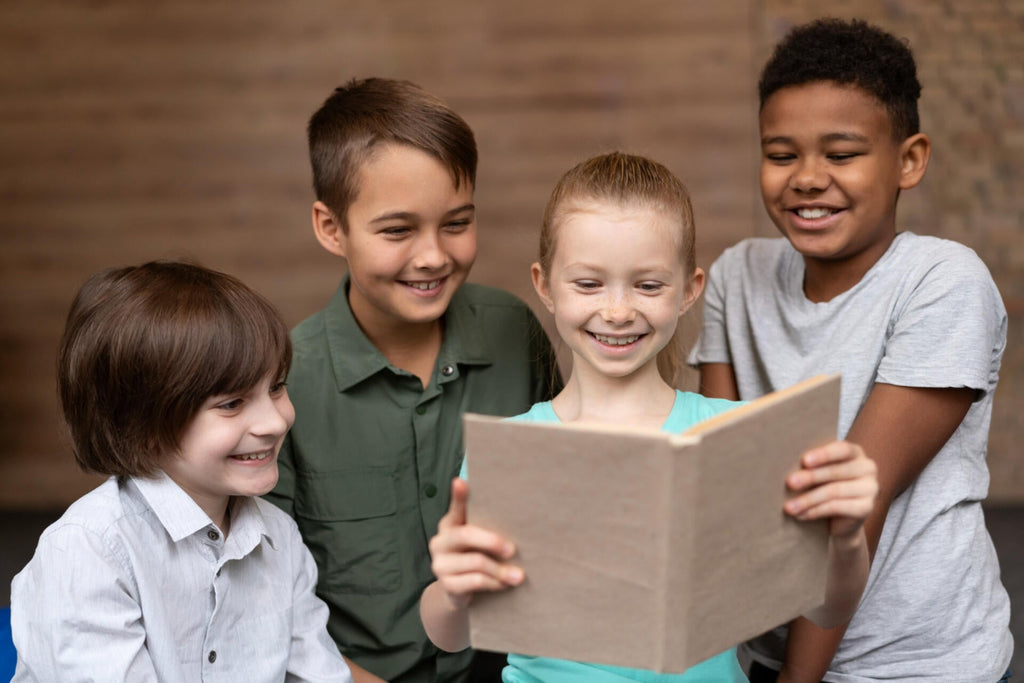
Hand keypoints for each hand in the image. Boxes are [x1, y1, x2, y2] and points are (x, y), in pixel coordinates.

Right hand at [428, 478, 523, 608]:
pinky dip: (493, 583)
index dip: (457, 496)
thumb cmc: (474, 557)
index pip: (455, 508)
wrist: (459, 592)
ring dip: (500, 570)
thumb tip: (493, 497)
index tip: (460, 482)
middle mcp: (440, 542)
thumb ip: (486, 522)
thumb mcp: (477, 539)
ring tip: (519, 575)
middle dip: (492, 542)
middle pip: (466, 535)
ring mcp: (440, 564)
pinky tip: (504, 584)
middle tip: (513, 549)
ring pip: (476, 562)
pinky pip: (475, 582)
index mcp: (449, 525)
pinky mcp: (447, 585)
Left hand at [783, 441, 878, 539]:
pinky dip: (815, 511)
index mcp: (856, 453)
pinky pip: (837, 508)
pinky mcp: (866, 508)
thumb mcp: (820, 473)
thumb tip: (784, 461)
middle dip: (810, 477)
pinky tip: (800, 515)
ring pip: (834, 491)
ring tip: (789, 507)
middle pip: (836, 471)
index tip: (804, 461)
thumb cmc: (824, 487)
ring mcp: (870, 489)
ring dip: (807, 499)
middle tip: (789, 483)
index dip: (823, 455)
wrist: (840, 520)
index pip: (842, 450)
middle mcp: (868, 468)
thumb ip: (812, 464)